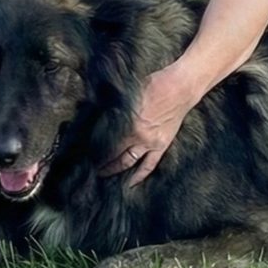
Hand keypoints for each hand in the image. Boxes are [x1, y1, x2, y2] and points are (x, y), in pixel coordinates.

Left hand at [99, 66, 192, 186]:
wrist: (180, 88)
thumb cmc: (155, 84)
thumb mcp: (129, 92)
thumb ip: (117, 106)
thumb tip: (100, 112)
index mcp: (129, 122)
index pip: (108, 141)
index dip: (96, 149)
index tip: (87, 154)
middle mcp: (139, 136)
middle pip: (116, 154)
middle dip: (103, 162)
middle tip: (91, 168)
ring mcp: (151, 143)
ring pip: (130, 162)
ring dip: (116, 170)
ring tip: (104, 176)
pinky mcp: (161, 146)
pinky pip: (149, 165)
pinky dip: (140, 175)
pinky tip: (131, 183)